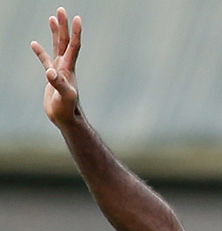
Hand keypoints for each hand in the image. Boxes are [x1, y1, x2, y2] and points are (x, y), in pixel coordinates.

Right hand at [31, 7, 81, 126]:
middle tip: (62, 10)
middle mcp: (66, 67)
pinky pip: (45, 60)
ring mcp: (59, 71)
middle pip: (65, 42)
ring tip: (53, 18)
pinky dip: (40, 52)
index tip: (77, 18)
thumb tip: (49, 72)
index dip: (76, 33)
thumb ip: (58, 84)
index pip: (74, 46)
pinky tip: (34, 43)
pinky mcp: (52, 77)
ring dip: (55, 33)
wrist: (66, 118)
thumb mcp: (64, 97)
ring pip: (57, 47)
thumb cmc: (68, 109)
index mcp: (69, 69)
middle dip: (64, 26)